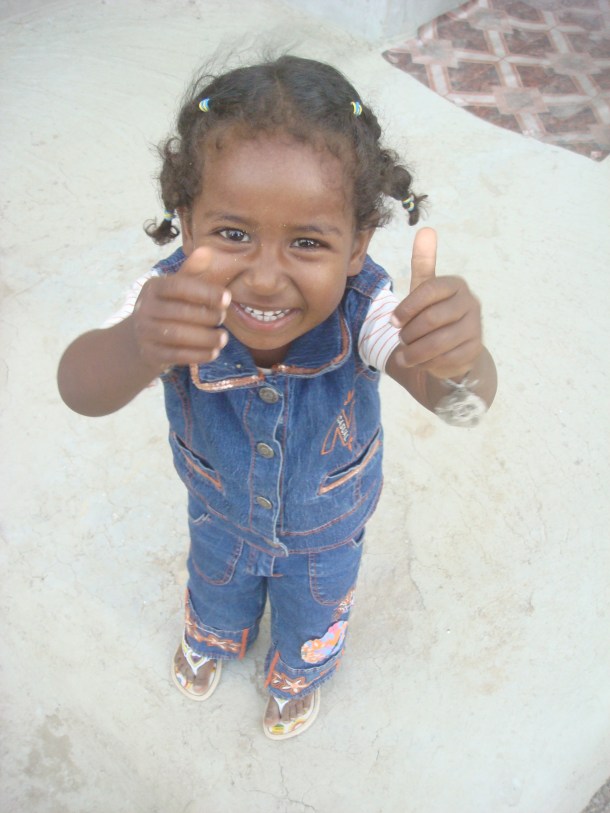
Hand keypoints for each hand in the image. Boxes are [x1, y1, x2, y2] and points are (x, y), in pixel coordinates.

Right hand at [131, 247, 230, 371]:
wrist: (138, 339)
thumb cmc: (167, 307)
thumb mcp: (176, 288)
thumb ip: (192, 272)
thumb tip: (207, 250)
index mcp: (153, 287)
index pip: (179, 287)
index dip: (205, 292)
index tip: (227, 297)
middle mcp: (145, 308)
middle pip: (180, 313)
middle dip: (208, 316)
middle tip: (223, 319)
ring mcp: (145, 332)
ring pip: (178, 335)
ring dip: (206, 338)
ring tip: (223, 338)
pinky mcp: (151, 354)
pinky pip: (177, 355)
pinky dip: (198, 355)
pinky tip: (213, 352)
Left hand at [390, 228, 482, 379]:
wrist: (455, 347)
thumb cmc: (435, 314)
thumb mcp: (426, 290)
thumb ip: (424, 262)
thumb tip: (425, 230)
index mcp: (456, 285)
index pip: (429, 290)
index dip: (407, 308)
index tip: (392, 321)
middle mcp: (470, 304)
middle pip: (431, 319)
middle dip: (409, 333)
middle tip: (400, 339)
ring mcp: (475, 328)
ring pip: (437, 342)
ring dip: (414, 352)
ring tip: (404, 355)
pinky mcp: (474, 351)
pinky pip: (445, 359)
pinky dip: (427, 363)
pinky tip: (420, 363)